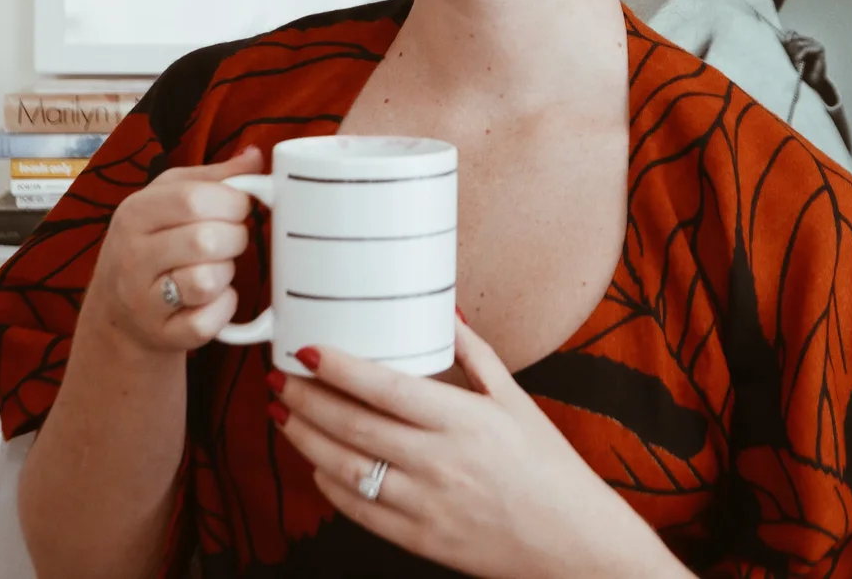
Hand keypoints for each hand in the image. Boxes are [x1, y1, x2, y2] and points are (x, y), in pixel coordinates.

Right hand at [84, 144, 263, 353]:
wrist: (119, 312)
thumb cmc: (154, 241)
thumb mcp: (170, 198)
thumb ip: (214, 176)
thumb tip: (255, 156)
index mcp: (135, 213)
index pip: (193, 198)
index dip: (231, 201)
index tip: (238, 206)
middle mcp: (131, 257)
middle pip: (206, 240)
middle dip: (235, 237)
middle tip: (230, 239)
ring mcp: (142, 301)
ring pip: (207, 281)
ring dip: (226, 273)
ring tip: (216, 267)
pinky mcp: (161, 336)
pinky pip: (209, 322)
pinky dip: (223, 308)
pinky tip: (213, 298)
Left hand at [267, 315, 675, 578]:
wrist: (572, 541)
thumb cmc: (547, 464)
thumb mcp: (515, 399)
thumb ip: (475, 353)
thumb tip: (446, 310)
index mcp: (461, 420)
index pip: (384, 388)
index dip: (339, 369)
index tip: (308, 350)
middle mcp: (438, 461)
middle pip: (354, 426)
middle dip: (307, 400)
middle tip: (279, 379)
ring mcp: (426, 505)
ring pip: (348, 469)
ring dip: (308, 441)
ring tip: (284, 417)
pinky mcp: (420, 540)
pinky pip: (361, 512)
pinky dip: (331, 486)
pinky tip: (318, 463)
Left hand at [781, 29, 828, 89]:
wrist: (814, 82)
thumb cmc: (802, 71)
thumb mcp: (791, 58)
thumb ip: (786, 48)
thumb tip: (777, 37)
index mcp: (802, 40)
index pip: (791, 32)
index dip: (785, 37)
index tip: (781, 45)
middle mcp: (809, 40)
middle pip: (794, 37)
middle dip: (789, 48)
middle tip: (789, 57)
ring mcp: (815, 43)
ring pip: (799, 43)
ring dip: (794, 53)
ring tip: (794, 62)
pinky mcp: (820, 49)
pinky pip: (805, 49)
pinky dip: (800, 56)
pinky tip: (798, 62)